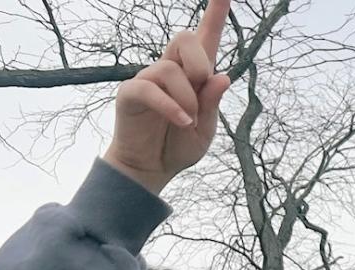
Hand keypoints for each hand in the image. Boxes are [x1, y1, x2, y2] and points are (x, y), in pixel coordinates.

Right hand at [102, 0, 232, 194]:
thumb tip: (223, 76)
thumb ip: (212, 104)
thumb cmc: (179, 144)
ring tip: (188, 119)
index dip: (215, 15)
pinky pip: (151, 89)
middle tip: (202, 89)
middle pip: (185, 38)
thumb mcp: (205, 128)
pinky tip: (182, 122)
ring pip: (170, 68)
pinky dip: (171, 107)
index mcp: (194, 75)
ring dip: (187, 97)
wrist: (151, 169)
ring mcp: (148, 78)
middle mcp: (170, 69)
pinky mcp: (131, 93)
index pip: (206, 38)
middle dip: (201, 62)